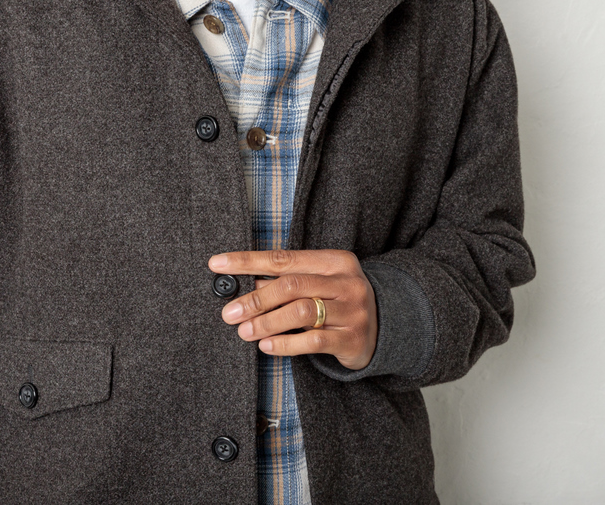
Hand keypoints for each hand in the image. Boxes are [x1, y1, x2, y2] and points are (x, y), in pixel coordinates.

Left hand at [209, 249, 377, 370]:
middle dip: (255, 299)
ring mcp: (353, 310)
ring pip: (301, 312)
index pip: (283, 258)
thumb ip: (287, 281)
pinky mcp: (352, 338)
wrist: (387, 329)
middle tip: (229, 313)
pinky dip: (285, 344)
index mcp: (334, 261)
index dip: (247, 261)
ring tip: (244, 331)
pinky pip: (313, 341)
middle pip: (291, 286)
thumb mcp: (318, 284)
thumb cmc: (339, 302)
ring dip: (267, 322)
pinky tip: (266, 346)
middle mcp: (346, 282)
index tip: (217, 264)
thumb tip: (243, 282)